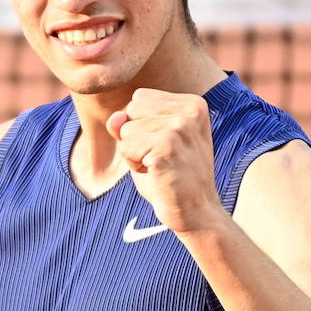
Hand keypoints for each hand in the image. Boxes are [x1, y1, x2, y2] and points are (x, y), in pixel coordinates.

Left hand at [105, 89, 224, 234]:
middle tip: (160, 158)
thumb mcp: (148, 142)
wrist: (196, 212)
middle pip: (131, 109)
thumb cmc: (172, 177)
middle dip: (134, 136)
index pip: (140, 98)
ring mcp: (180, 127)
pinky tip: (155, 174)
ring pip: (125, 128)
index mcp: (192, 103)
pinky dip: (133, 164)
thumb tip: (114, 118)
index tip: (163, 147)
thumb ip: (128, 123)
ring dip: (133, 153)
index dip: (140, 126)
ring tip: (159, 167)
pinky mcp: (167, 147)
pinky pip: (126, 147)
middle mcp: (190, 110)